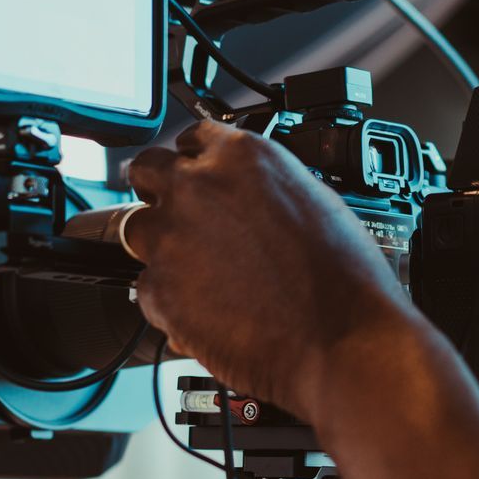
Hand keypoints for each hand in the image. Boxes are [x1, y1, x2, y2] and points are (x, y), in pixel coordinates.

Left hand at [121, 119, 418, 419]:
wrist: (341, 340)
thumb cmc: (343, 278)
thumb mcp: (314, 201)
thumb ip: (263, 188)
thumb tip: (247, 196)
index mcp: (242, 156)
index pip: (192, 138)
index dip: (196, 162)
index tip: (200, 177)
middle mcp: (198, 186)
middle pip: (145, 170)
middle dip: (158, 190)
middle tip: (182, 216)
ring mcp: (171, 237)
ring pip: (135, 229)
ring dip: (160, 245)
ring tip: (199, 272)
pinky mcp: (159, 289)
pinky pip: (147, 287)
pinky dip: (169, 299)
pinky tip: (208, 310)